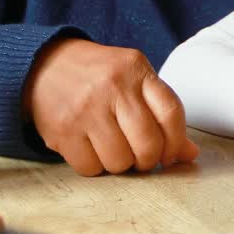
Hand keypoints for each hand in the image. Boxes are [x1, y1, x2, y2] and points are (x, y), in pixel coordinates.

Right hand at [23, 38, 199, 175]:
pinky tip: (90, 148)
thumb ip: (161, 112)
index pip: (171, 111)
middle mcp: (112, 86)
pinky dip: (94, 166)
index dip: (177, 142)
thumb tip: (189, 154)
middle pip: (148, 144)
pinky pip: (91, 168)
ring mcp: (85, 109)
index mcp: (135, 69)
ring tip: (111, 146)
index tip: (171, 154)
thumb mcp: (132, 79)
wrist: (43, 65)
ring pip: (120, 162)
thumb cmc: (97, 77)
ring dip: (120, 164)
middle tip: (140, 157)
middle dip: (148, 160)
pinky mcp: (62, 130)